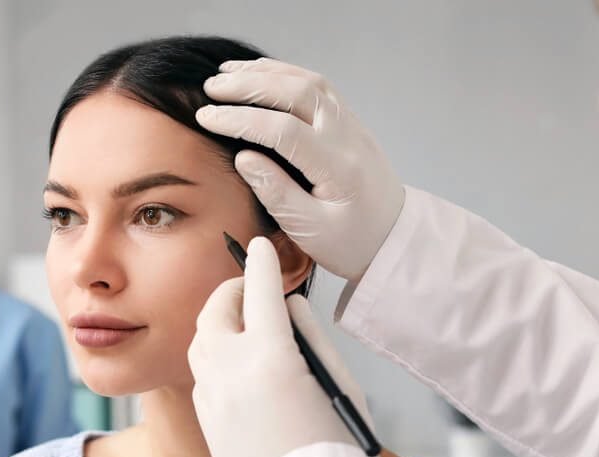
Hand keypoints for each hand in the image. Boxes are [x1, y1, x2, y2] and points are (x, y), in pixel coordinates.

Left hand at [188, 237, 372, 456]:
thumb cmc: (335, 446)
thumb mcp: (335, 383)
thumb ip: (309, 337)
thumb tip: (288, 308)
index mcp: (272, 357)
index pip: (260, 292)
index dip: (261, 264)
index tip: (259, 246)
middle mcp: (232, 370)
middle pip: (217, 309)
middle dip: (232, 291)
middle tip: (250, 289)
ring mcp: (213, 395)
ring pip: (202, 340)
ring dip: (220, 322)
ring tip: (243, 324)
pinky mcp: (206, 417)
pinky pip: (202, 372)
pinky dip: (216, 357)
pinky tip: (238, 366)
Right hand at [196, 58, 404, 282]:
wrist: (392, 239)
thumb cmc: (352, 242)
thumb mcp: (309, 230)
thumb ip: (275, 192)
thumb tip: (243, 157)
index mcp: (339, 168)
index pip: (284, 131)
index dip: (241, 121)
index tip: (206, 119)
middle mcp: (348, 137)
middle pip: (297, 93)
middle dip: (249, 86)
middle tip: (210, 89)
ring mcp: (351, 125)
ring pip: (307, 82)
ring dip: (265, 73)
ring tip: (226, 73)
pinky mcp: (348, 123)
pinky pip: (316, 87)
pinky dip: (285, 74)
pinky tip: (259, 74)